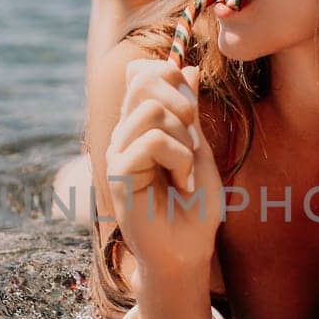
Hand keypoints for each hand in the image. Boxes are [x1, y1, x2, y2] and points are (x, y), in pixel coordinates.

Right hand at [104, 59, 223, 273]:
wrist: (188, 251)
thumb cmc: (195, 206)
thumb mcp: (199, 148)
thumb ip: (189, 111)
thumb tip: (186, 67)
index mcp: (141, 125)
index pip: (141, 73)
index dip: (168, 74)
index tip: (191, 108)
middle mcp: (125, 134)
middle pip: (143, 81)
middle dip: (181, 101)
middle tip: (194, 137)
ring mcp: (119, 152)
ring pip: (150, 110)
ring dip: (182, 137)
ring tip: (187, 169)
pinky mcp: (119, 173)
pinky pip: (151, 140)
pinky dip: (178, 158)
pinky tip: (181, 183)